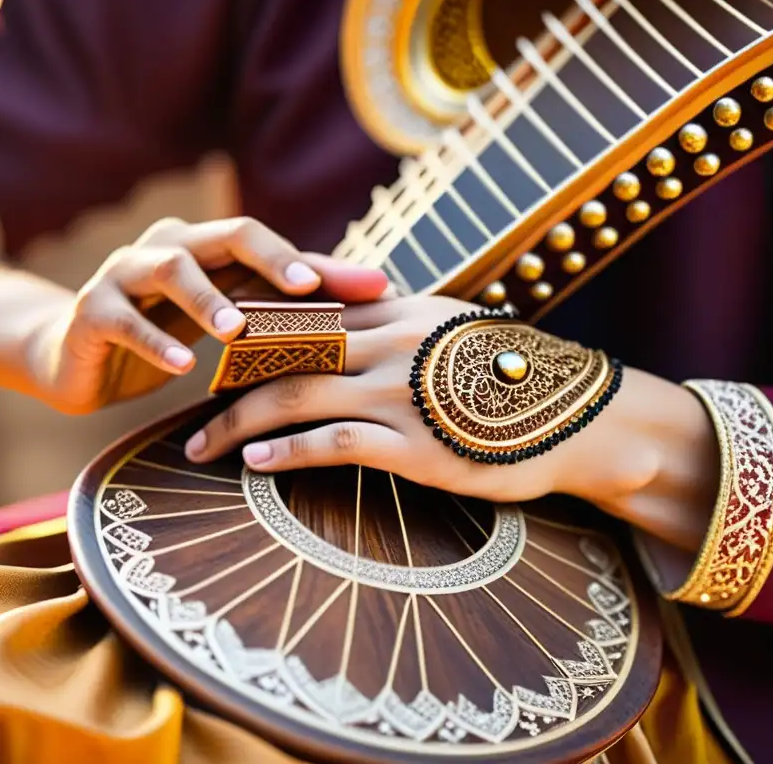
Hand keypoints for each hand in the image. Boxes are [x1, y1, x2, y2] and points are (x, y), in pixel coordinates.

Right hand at [25, 217, 388, 413]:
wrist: (71, 357)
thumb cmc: (161, 335)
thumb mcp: (223, 321)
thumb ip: (281, 307)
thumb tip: (372, 299)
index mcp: (204, 248)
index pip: (269, 245)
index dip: (320, 264)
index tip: (375, 287)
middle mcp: (165, 248)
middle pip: (223, 238)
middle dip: (271, 258)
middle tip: (307, 287)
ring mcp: (123, 275)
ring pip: (169, 270)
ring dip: (208, 298)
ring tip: (239, 329)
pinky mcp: (90, 312)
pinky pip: (123, 321)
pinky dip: (155, 343)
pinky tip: (185, 367)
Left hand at [184, 296, 562, 500]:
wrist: (582, 418)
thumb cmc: (514, 379)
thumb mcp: (458, 333)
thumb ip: (405, 325)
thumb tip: (360, 320)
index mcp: (403, 310)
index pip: (308, 311)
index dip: (251, 331)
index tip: (214, 352)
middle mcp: (395, 343)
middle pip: (287, 351)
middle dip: (229, 378)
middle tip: (190, 403)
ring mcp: (403, 393)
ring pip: (297, 396)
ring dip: (238, 421)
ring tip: (200, 444)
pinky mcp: (416, 445)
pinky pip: (334, 444)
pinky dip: (286, 452)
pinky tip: (253, 462)